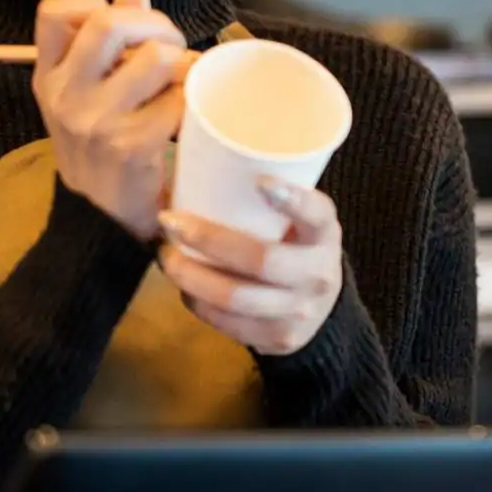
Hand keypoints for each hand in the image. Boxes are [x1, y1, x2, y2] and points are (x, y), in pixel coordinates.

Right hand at [31, 0, 193, 240]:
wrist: (99, 219)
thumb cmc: (99, 146)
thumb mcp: (88, 92)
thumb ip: (110, 41)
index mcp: (48, 76)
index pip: (53, 12)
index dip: (94, 3)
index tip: (121, 20)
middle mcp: (65, 94)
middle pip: (110, 23)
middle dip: (156, 24)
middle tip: (171, 45)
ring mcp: (95, 121)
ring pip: (156, 57)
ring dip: (184, 63)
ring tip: (183, 81)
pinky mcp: (130, 146)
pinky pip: (178, 100)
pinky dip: (193, 100)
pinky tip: (187, 112)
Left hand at [156, 180, 344, 355]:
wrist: (321, 311)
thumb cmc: (296, 247)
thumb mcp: (302, 221)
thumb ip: (274, 199)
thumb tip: (205, 152)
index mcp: (325, 234)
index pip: (317, 215)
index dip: (292, 200)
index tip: (260, 182)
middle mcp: (318, 273)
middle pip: (261, 259)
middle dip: (208, 240)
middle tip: (171, 221)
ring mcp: (300, 310)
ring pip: (236, 297)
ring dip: (191, 275)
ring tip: (165, 255)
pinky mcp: (278, 338)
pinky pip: (227, 323)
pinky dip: (197, 302)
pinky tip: (183, 285)